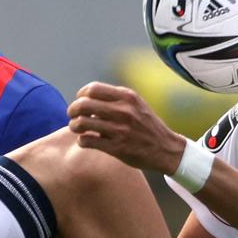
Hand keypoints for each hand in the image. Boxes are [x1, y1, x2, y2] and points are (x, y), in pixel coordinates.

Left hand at [67, 82, 184, 174]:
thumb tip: (87, 97)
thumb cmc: (146, 125)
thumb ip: (115, 98)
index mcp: (127, 97)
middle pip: (83, 105)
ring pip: (81, 123)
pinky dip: (81, 140)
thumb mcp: (136, 104)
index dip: (81, 95)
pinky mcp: (116, 147)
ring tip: (76, 128)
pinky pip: (87, 141)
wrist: (165, 149)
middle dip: (72, 110)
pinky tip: (86, 140)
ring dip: (74, 126)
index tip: (81, 101)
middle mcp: (123, 111)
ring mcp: (119, 130)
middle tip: (72, 115)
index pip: (92, 89)